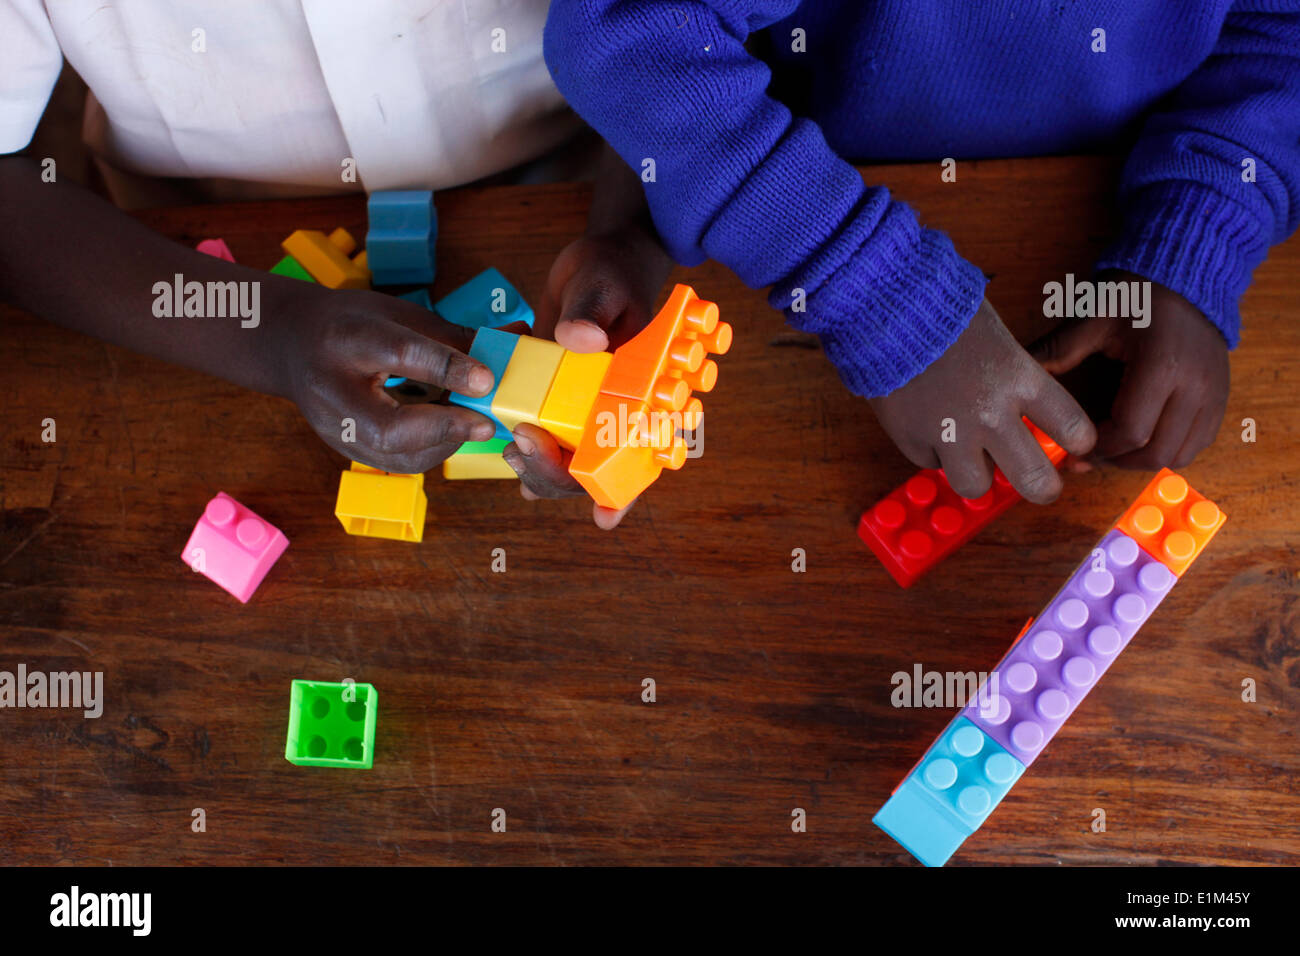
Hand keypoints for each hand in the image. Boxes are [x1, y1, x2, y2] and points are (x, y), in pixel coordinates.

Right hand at [279, 286, 497, 473]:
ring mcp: (336, 430)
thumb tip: (518, 339)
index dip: (448, 367)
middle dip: (445, 429)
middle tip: (486, 423)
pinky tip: (449, 429)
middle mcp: (333, 392)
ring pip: (397, 456)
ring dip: (444, 443)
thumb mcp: (399, 315)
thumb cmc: (353, 325)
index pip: (400, 354)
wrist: (292, 345)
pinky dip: (432, 448)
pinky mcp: (348, 451)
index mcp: (346, 339)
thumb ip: (454, 336)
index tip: (488, 378)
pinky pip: (399, 460)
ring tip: (471, 423)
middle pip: (391, 429)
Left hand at [504, 229, 672, 527]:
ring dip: (539, 466)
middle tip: (523, 446)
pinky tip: (510, 453)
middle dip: (558, 472)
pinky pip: (547, 433)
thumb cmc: (614, 271)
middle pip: (593, 467)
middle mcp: (616, 409)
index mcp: (643, 393)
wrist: (598, 260)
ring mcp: (586, 408)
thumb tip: (578, 340)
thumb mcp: (602, 286)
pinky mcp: (559, 397)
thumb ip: (590, 314)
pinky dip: (529, 448)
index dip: (624, 491)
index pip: (640, 455)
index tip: (603, 516)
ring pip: (567, 459)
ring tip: (512, 452)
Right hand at [869, 298, 1096, 503]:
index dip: (1079, 441)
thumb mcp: (997, 338)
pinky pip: (930, 462)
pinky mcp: (910, 439)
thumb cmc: (944, 312)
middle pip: (1034, 480)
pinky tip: (925, 422)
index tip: (1073, 443)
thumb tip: (1021, 418)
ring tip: (969, 457)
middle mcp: (989, 414)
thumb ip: (1014, 380)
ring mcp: (948, 432)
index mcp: (1020, 379)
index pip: (1074, 428)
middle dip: (1042, 487)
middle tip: (1038, 483)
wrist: (884, 307)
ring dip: (976, 474)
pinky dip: (931, 449)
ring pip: (975, 486)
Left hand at [1030, 272, 1228, 468]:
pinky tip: (1141, 439)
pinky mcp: (1221, 397)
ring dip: (1142, 461)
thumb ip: (1056, 351)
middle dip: (1116, 461)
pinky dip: (1169, 450)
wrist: (1186, 274)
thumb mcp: (1092, 317)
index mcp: (1163, 366)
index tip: (1072, 447)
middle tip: (1087, 457)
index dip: (1097, 448)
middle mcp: (1197, 386)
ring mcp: (1214, 394)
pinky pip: (1198, 442)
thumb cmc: (1135, 294)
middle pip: (1156, 452)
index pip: (1130, 431)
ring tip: (1112, 450)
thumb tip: (1014, 378)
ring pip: (1179, 455)